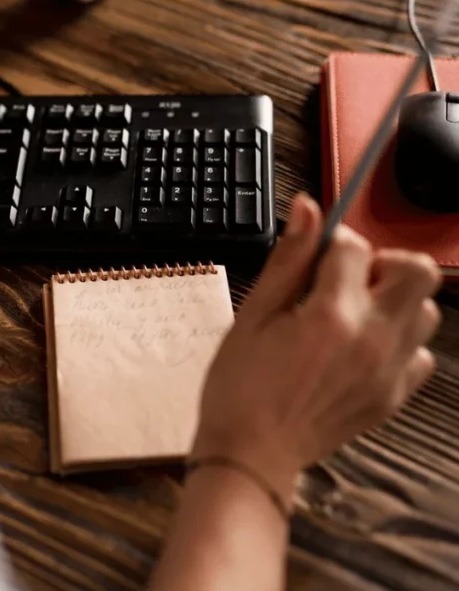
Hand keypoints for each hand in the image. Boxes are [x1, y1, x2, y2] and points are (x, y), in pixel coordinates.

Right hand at [192, 193, 441, 499]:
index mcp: (330, 315)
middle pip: (417, 271)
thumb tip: (307, 209)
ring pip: (425, 311)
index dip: (331, 241)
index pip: (355, 247)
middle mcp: (371, 339)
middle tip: (346, 280)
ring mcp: (388, 370)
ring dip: (394, 301)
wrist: (251, 454)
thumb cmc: (240, 387)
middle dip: (382, 264)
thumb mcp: (252, 314)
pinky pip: (420, 354)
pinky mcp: (393, 395)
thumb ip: (288, 259)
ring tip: (351, 314)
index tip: (312, 253)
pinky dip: (399, 342)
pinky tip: (360, 348)